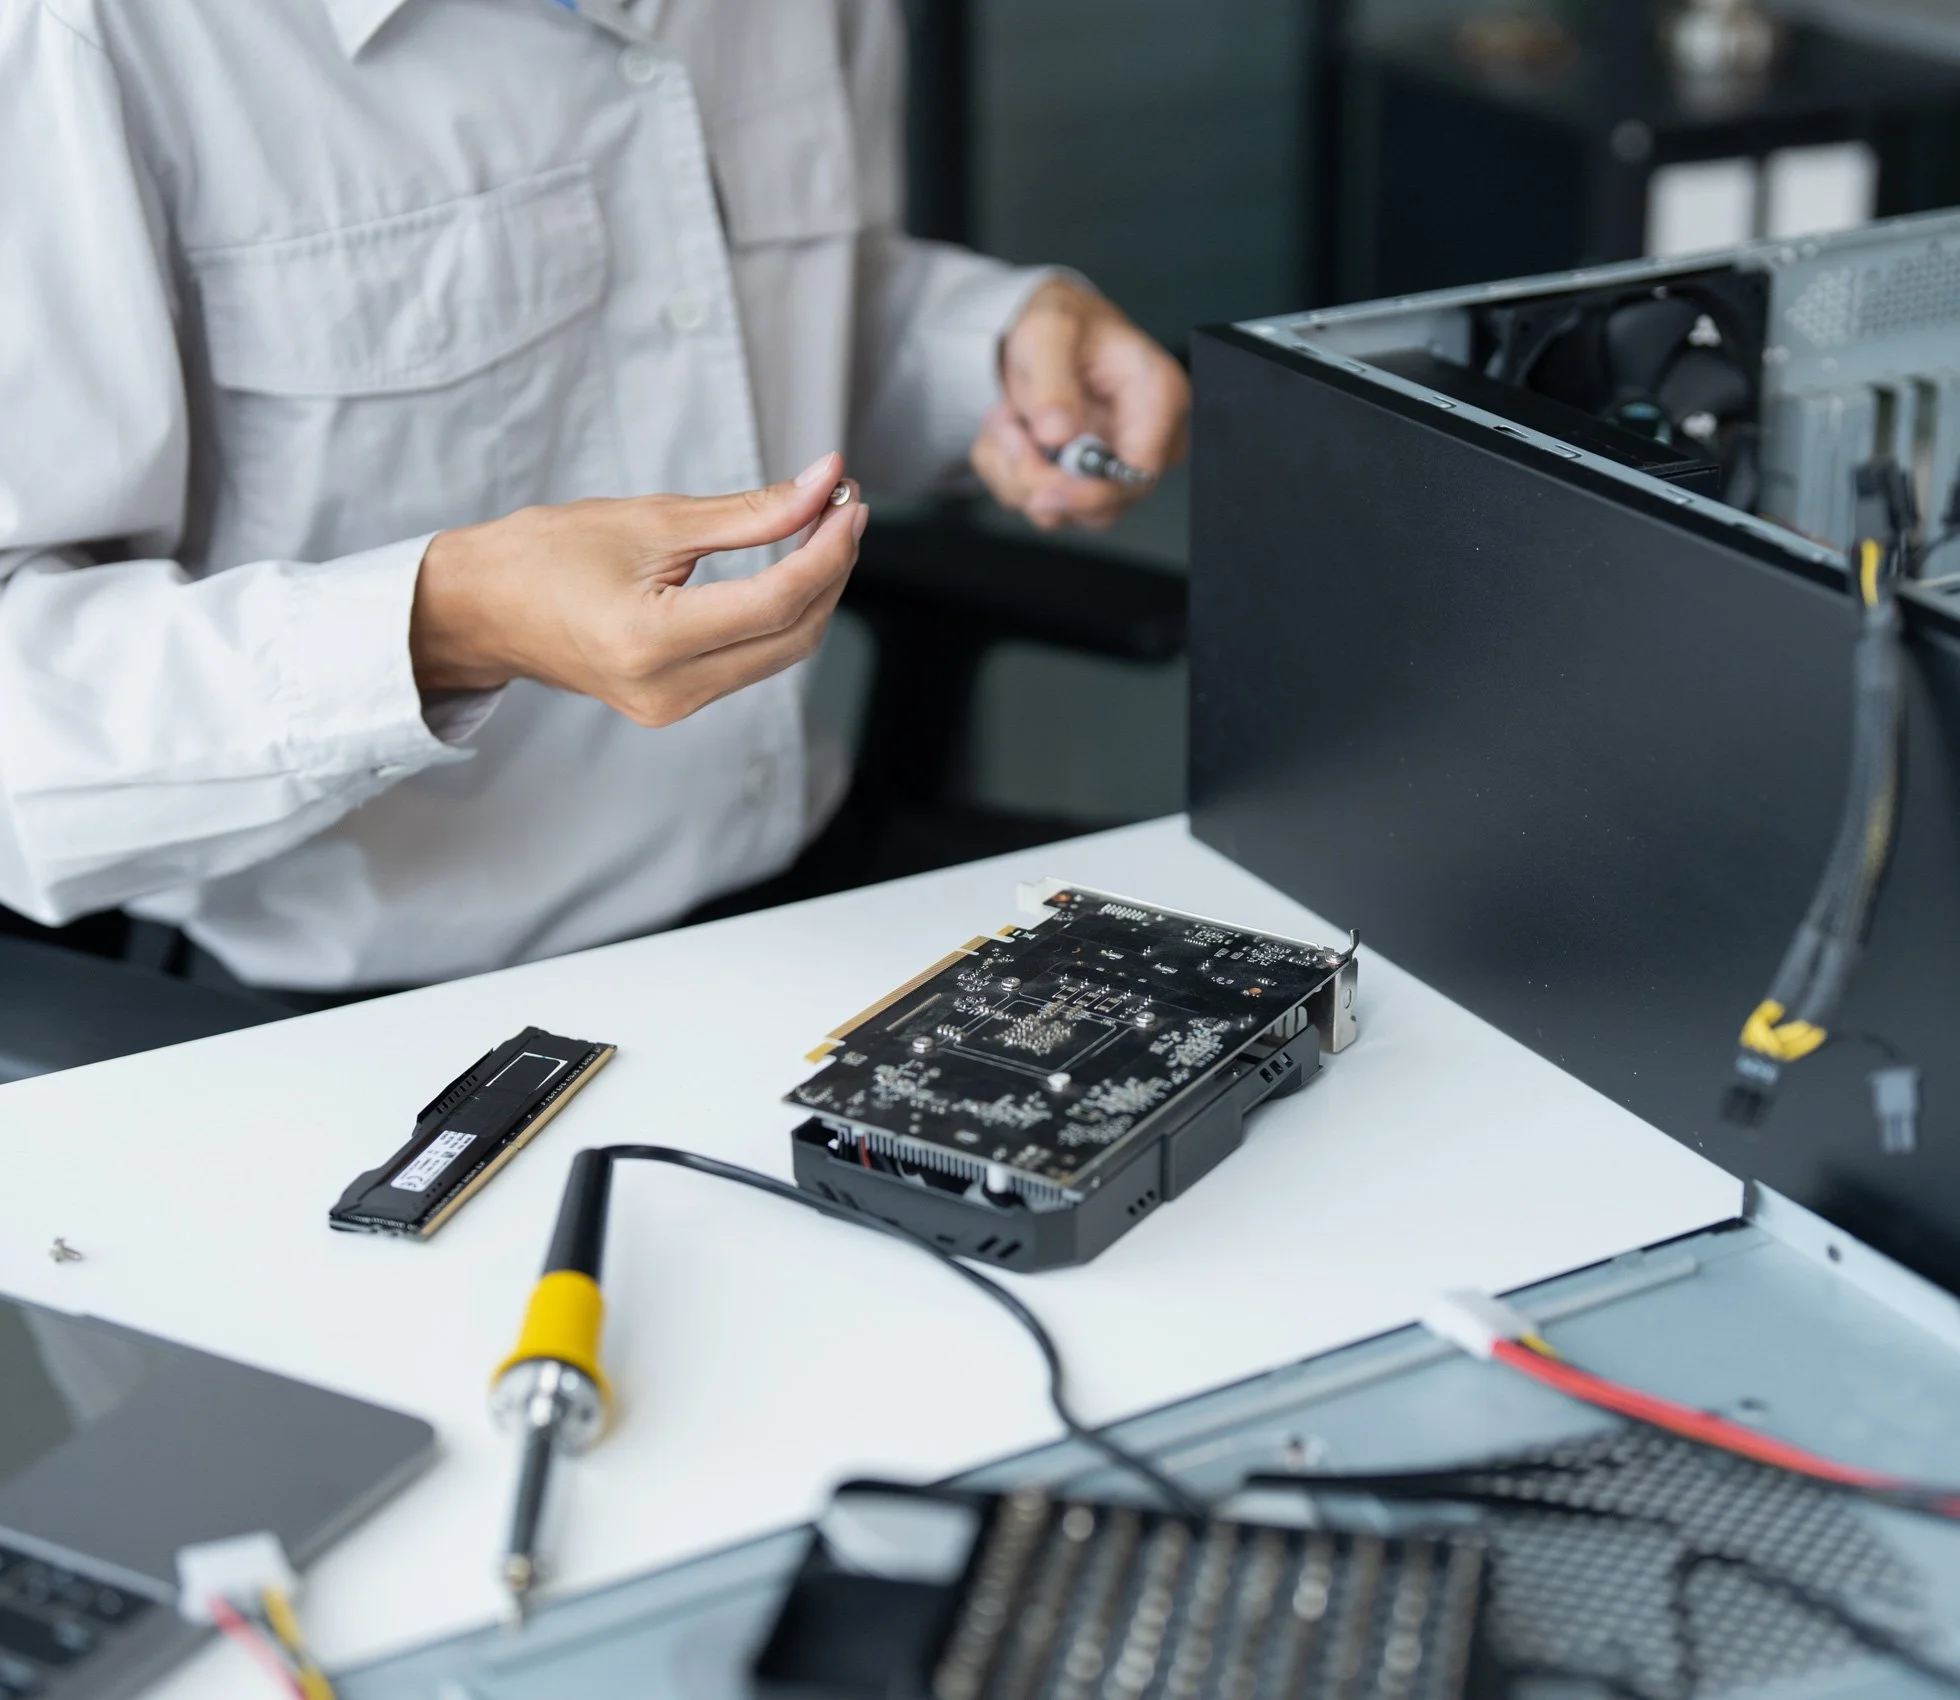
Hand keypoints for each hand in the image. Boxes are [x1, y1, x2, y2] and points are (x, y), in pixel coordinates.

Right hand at [411, 453, 864, 726]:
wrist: (481, 610)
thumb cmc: (547, 554)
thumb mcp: (652, 520)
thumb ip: (748, 513)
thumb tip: (823, 486)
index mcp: (650, 641)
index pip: (773, 602)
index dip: (826, 550)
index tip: (849, 500)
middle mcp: (667, 689)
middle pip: (792, 636)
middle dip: (830, 570)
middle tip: (843, 506)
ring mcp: (673, 706)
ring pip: (781, 653)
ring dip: (813, 592)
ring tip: (823, 527)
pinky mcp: (677, 705)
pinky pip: (753, 662)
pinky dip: (781, 614)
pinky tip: (790, 567)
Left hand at [972, 277, 1189, 531]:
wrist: (1045, 335)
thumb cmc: (1064, 322)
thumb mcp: (1050, 331)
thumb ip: (1054, 380)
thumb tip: (1058, 434)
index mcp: (1157, 399)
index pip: (1139, 473)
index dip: (1090, 492)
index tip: (1043, 488)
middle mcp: (1145, 441)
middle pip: (1102, 504)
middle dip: (1040, 478)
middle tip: (1008, 430)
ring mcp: (1114, 468)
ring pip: (1065, 512)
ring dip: (1016, 472)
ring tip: (1006, 419)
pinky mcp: (1083, 482)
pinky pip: (1040, 504)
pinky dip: (1009, 473)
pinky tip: (1011, 433)